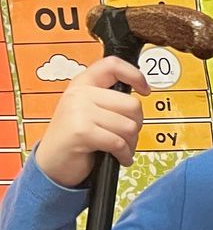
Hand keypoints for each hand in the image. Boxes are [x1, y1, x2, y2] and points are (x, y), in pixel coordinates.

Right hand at [37, 56, 148, 187]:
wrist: (51, 163)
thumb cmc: (75, 138)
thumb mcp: (88, 110)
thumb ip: (108, 98)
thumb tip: (141, 91)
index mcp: (82, 84)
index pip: (111, 65)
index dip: (134, 75)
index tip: (144, 90)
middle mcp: (79, 94)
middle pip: (132, 104)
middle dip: (136, 125)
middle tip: (124, 135)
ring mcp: (79, 111)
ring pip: (129, 126)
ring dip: (130, 143)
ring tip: (118, 148)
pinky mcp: (82, 131)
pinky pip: (119, 142)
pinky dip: (124, 154)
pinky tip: (118, 157)